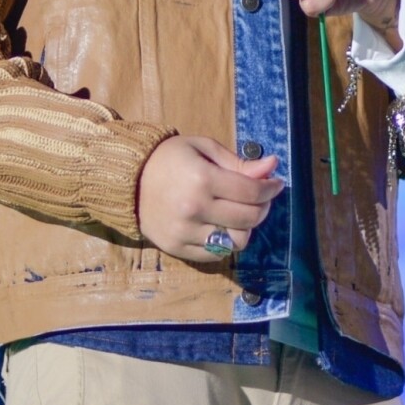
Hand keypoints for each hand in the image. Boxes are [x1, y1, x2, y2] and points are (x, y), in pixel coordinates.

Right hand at [137, 134, 283, 263]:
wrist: (127, 180)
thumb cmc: (170, 158)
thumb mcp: (204, 149)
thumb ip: (239, 163)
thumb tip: (273, 166)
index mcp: (202, 179)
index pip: (252, 192)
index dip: (270, 188)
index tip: (276, 184)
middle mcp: (194, 209)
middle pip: (248, 218)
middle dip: (263, 207)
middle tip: (261, 198)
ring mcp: (184, 232)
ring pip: (236, 241)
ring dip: (246, 228)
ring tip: (240, 213)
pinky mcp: (177, 249)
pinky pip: (216, 254)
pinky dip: (226, 242)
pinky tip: (222, 225)